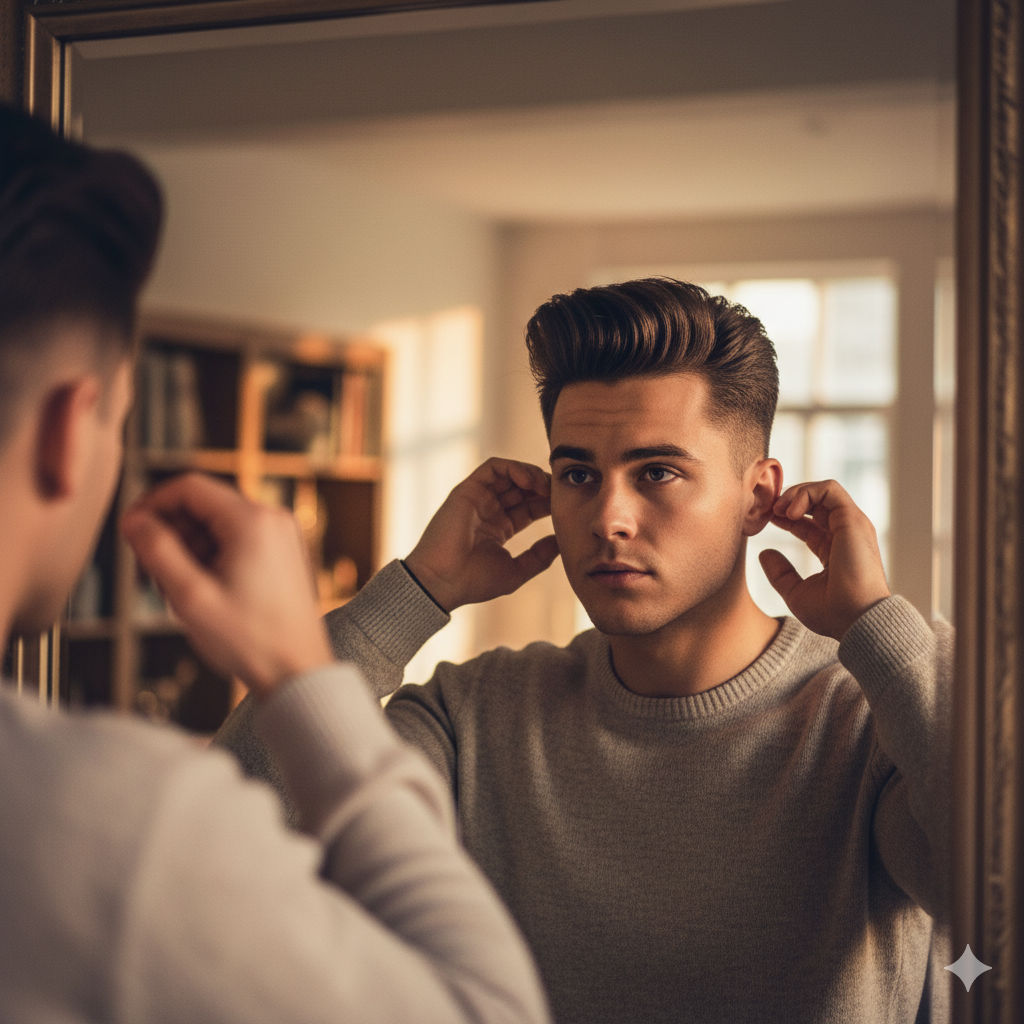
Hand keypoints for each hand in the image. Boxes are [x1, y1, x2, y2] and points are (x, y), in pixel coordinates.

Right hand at [121, 473, 332, 699]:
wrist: (298, 670)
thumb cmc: (251, 640)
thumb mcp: (190, 596)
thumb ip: (157, 551)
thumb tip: (134, 521)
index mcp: (252, 521)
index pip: (189, 486)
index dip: (151, 504)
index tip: (131, 530)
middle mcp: (272, 518)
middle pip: (204, 504)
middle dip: (171, 531)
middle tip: (150, 570)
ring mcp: (281, 534)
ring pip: (218, 523)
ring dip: (190, 547)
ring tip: (178, 589)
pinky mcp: (283, 551)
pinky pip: (237, 539)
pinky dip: (213, 556)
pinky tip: (203, 590)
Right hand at [404, 458, 559, 611]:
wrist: (441, 582)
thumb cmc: (474, 582)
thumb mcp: (516, 571)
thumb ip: (540, 556)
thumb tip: (561, 541)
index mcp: (499, 528)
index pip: (530, 506)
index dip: (548, 503)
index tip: (566, 506)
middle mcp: (488, 510)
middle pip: (522, 488)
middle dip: (543, 486)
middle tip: (560, 492)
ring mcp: (478, 499)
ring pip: (509, 473)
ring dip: (532, 474)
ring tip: (545, 486)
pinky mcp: (467, 490)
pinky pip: (493, 467)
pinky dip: (514, 467)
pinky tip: (529, 481)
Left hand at [758, 479, 889, 640]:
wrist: (855, 619)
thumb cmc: (831, 613)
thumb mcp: (795, 592)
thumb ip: (780, 573)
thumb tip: (764, 553)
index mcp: (833, 550)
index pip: (808, 522)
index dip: (785, 516)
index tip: (766, 519)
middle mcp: (845, 534)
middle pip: (815, 503)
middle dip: (788, 499)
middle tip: (768, 510)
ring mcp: (851, 525)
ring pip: (823, 491)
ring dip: (795, 493)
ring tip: (777, 510)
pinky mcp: (853, 519)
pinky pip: (829, 489)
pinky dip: (806, 493)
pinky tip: (790, 512)